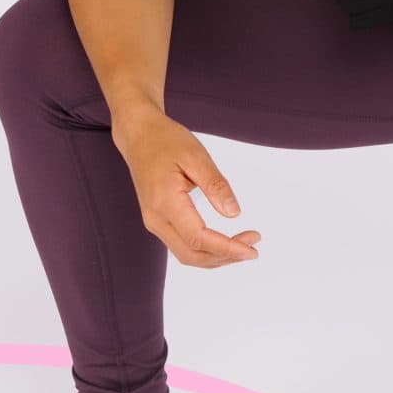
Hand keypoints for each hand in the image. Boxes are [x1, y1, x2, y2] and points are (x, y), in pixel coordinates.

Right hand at [113, 114, 261, 267]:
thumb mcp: (196, 156)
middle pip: (192, 255)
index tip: (251, 248)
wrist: (139, 136)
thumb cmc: (166, 141)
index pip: (198, 238)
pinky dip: (205, 250)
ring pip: (187, 254)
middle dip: (225, 257)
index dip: (227, 248)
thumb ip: (215, 185)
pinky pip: (182, 245)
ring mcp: (155, 222)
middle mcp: (156, 219)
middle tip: (253, 248)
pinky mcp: (158, 221)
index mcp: (165, 202)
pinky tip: (223, 243)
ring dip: (216, 257)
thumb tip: (234, 213)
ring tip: (243, 246)